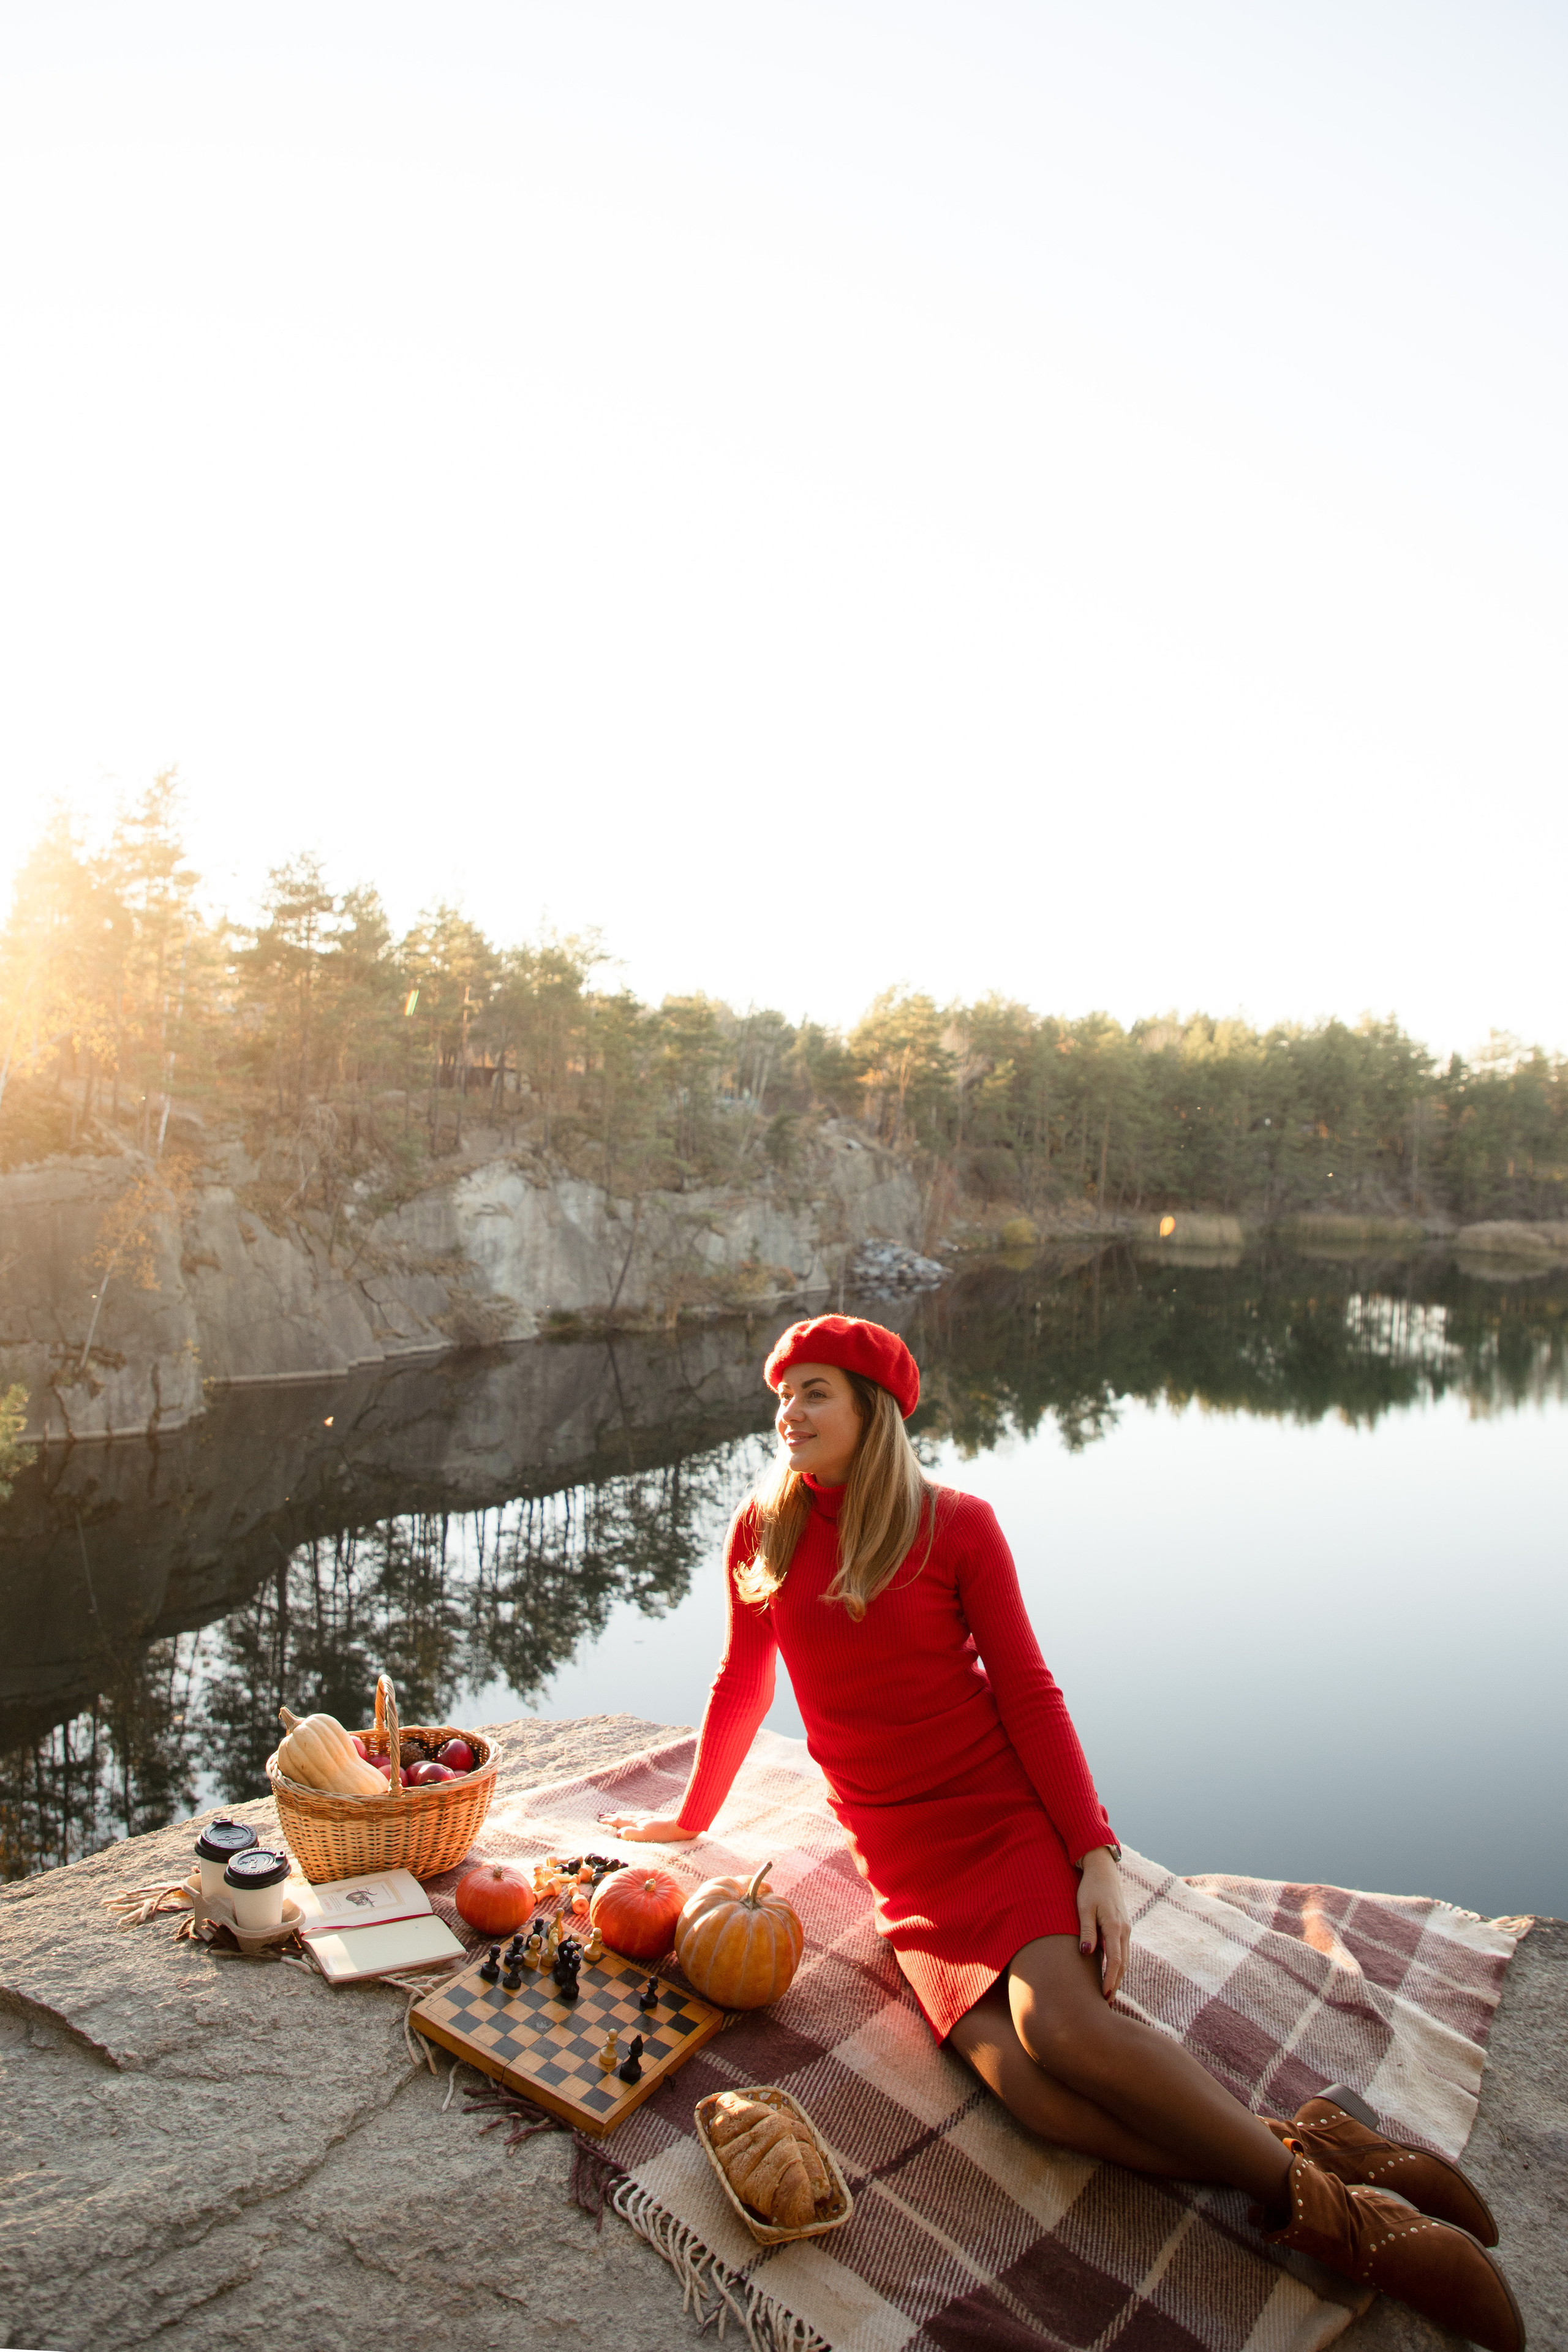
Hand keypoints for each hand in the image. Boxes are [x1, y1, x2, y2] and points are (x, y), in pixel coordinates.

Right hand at [598, 1811, 697, 1843]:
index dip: (609, 1821)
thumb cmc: (664, 1833)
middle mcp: (641, 1817)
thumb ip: (632, 1834)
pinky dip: (630, 1814)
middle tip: (601, 1815)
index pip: (620, 1820)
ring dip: (620, 1814)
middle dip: (612, 1816)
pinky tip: (634, 1815)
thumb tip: (618, 1833)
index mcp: (637, 1822)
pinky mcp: (654, 1817)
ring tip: (614, 1813)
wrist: (680, 1825)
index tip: (599, 1820)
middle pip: (623, 1815)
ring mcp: (647, 1816)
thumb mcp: (646, 1835)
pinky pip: (637, 1814)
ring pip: (630, 1814)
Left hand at [1076, 1847, 1130, 2000]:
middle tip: (1106, 2003)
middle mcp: (1124, 1930)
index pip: (1115, 1960)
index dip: (1111, 1980)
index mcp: (1114, 1926)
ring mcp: (1126, 1929)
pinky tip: (1112, 1974)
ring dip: (1118, 1977)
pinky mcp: (1123, 1927)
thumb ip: (1087, 1930)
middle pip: (1123, 1964)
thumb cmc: (1090, 1888)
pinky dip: (1119, 1965)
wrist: (1103, 1871)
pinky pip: (1123, 1951)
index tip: (1105, 1996)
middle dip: (1116, 1984)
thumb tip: (1087, 1953)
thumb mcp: (1084, 1907)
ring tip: (1109, 1994)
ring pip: (1125, 1959)